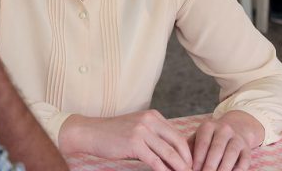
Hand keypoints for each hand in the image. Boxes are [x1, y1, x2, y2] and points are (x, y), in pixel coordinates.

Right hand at [60, 110, 192, 170]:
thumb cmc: (113, 134)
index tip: (192, 166)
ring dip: (179, 168)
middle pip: (178, 143)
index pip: (178, 136)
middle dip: (187, 162)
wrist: (90, 132)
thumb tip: (174, 156)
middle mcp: (150, 120)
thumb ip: (155, 137)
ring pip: (169, 153)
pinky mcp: (134, 143)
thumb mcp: (137, 129)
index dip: (188, 153)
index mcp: (154, 116)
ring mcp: (142, 131)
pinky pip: (155, 161)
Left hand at [189, 111, 262, 170]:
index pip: (203, 143)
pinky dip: (238, 170)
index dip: (198, 158)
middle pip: (217, 149)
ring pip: (231, 154)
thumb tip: (183, 163)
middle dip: (210, 165)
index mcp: (208, 126)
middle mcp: (224, 129)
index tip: (193, 170)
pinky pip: (244, 160)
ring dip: (223, 168)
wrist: (235, 128)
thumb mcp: (198, 137)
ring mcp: (237, 138)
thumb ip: (190, 148)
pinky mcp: (247, 149)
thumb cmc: (210, 138)